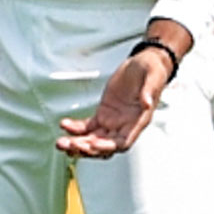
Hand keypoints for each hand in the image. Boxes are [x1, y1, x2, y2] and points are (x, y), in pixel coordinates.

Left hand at [55, 47, 173, 158]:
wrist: (143, 65)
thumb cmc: (152, 71)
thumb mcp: (153, 77)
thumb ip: (150, 91)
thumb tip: (147, 103)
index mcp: (139, 121)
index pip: (123, 142)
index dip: (107, 146)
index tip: (92, 144)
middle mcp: (125, 125)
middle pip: (104, 145)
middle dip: (86, 148)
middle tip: (69, 146)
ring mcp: (113, 121)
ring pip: (94, 138)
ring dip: (78, 142)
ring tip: (61, 143)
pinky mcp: (104, 113)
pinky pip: (88, 126)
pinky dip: (76, 128)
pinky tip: (65, 125)